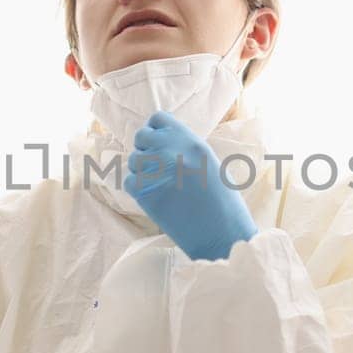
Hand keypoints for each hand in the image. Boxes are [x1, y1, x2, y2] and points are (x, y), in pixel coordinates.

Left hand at [124, 110, 257, 261]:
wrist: (222, 233)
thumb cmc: (223, 202)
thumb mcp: (210, 163)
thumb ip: (186, 150)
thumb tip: (165, 145)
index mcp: (190, 140)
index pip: (157, 119)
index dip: (154, 131)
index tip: (158, 144)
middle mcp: (170, 149)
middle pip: (140, 136)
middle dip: (145, 149)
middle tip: (156, 167)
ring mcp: (155, 170)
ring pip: (132, 160)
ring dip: (141, 171)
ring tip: (159, 185)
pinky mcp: (143, 192)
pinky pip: (129, 181)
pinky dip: (137, 190)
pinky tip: (154, 197)